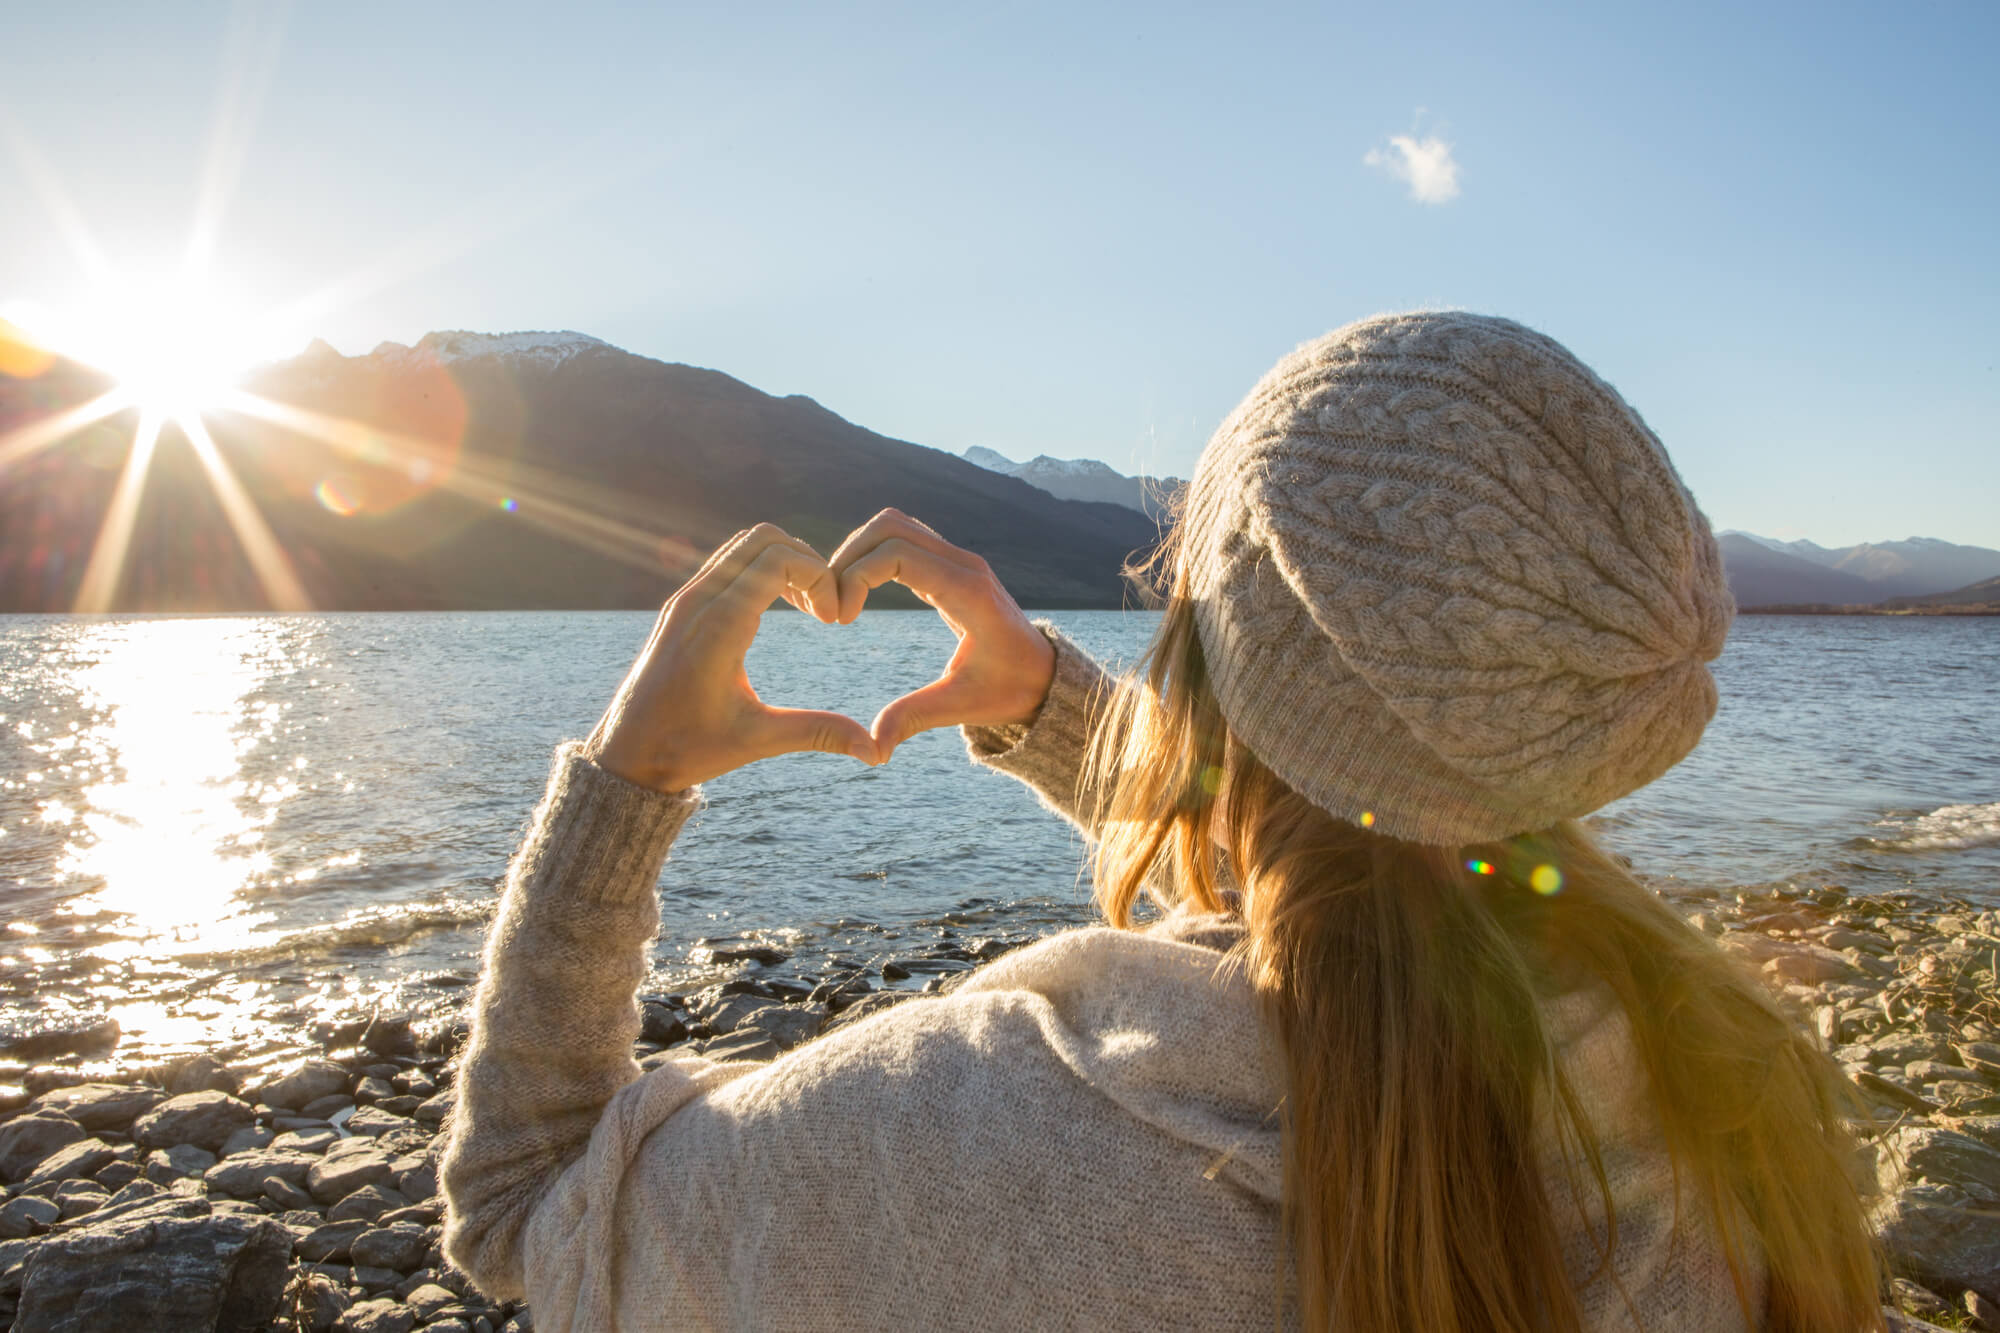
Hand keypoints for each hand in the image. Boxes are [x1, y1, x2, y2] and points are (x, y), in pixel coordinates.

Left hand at [585, 524, 877, 791]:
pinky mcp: (680, 606)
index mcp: (718, 627)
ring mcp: (685, 599)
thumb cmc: (686, 749)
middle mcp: (697, 602)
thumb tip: (874, 750)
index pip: (778, 559)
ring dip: (784, 562)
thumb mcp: (756, 740)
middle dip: (806, 560)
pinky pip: (727, 562)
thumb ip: (817, 733)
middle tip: (825, 607)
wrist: (624, 756)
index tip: (834, 620)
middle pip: (762, 537)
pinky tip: (779, 609)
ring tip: (808, 608)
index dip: (820, 577)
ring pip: (743, 545)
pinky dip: (761, 570)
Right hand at [828, 509, 1055, 759]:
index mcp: (967, 591)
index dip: (856, 577)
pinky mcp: (950, 564)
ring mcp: (958, 559)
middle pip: (889, 526)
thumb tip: (873, 749)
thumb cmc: (1010, 690)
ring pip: (893, 526)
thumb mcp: (961, 706)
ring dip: (857, 553)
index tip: (840, 620)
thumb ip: (914, 718)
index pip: (897, 554)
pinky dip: (872, 556)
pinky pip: (903, 540)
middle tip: (830, 606)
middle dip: (848, 558)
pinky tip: (857, 594)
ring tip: (839, 599)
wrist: (1045, 675)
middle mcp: (963, 564)